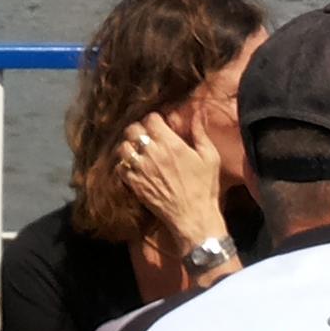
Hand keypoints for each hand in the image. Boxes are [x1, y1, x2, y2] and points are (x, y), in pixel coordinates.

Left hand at [121, 111, 227, 251]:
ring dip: (129, 146)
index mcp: (171, 144)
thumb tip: (197, 114)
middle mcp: (152, 153)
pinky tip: (133, 166)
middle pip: (133, 129)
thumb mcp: (209, 157)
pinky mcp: (134, 184)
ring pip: (123, 147)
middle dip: (139, 129)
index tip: (160, 124)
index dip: (155, 119)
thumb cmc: (204, 187)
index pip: (151, 118)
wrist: (193, 216)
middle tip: (146, 136)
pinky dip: (124, 164)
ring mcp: (140, 169)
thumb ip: (200, 133)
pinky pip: (120, 167)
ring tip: (137, 150)